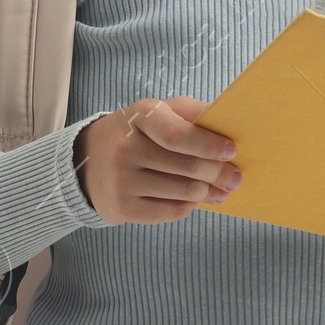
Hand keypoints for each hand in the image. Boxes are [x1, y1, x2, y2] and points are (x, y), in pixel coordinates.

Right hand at [75, 94, 240, 225]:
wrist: (90, 162)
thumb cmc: (137, 134)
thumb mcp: (157, 113)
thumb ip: (190, 112)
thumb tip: (226, 120)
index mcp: (139, 117)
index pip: (178, 135)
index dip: (209, 145)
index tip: (231, 151)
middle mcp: (125, 148)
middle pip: (187, 167)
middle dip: (219, 174)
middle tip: (235, 178)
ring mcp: (122, 181)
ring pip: (184, 192)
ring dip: (209, 192)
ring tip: (221, 191)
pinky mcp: (123, 208)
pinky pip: (172, 211)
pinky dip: (190, 206)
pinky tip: (195, 200)